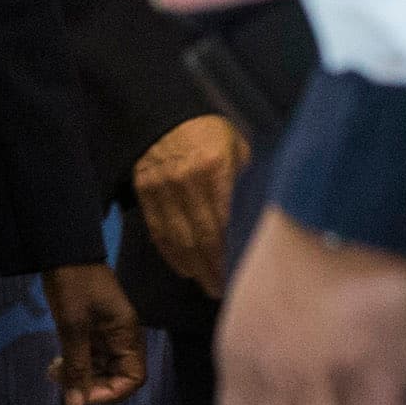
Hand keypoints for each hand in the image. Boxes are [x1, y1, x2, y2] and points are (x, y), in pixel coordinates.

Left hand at [41, 262, 150, 404]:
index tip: (82, 393)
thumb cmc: (73, 286)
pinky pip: (89, 353)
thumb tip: (75, 404)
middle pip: (115, 375)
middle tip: (61, 382)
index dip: (110, 392)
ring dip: (79, 374)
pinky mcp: (91, 326)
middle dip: (90, 384)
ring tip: (53, 372)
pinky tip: (56, 363)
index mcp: (127, 336)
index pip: (132, 378)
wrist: (62, 249)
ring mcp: (106, 332)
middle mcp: (122, 337)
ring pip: (99, 366)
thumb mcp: (73, 327)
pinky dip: (74, 361)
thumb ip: (77, 366)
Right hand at [132, 114, 248, 296]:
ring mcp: (162, 187)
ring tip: (206, 284)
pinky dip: (170, 253)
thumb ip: (246, 181)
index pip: (224, 222)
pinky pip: (157, 229)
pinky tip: (184, 268)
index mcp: (215, 168)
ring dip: (193, 267)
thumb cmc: (209, 132)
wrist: (162, 114)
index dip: (231, 253)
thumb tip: (261, 215)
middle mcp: (186, 181)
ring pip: (178, 238)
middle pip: (200, 237)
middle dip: (213, 268)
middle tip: (223, 290)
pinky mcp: (144, 190)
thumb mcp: (237, 148)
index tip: (241, 275)